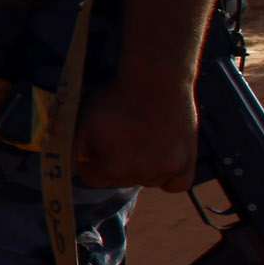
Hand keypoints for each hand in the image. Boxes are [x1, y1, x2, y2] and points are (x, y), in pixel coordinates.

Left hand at [73, 76, 199, 191]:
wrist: (157, 80)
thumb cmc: (118, 99)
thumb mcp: (84, 121)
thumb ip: (76, 148)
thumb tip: (78, 165)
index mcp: (112, 168)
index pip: (92, 179)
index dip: (89, 163)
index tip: (93, 149)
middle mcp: (140, 175)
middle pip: (120, 181)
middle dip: (114, 164)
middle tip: (120, 140)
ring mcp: (166, 170)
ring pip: (148, 181)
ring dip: (142, 169)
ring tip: (142, 143)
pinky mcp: (187, 162)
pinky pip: (177, 184)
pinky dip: (169, 177)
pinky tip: (162, 161)